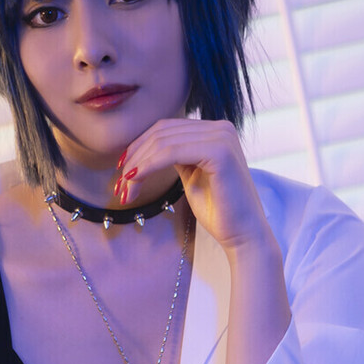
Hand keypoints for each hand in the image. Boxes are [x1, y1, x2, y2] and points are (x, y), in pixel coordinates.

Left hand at [115, 119, 271, 255]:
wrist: (244, 236)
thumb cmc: (218, 212)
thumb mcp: (192, 176)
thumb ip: (176, 157)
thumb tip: (143, 151)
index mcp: (215, 131)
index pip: (166, 128)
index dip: (139, 146)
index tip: (122, 171)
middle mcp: (221, 127)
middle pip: (162, 132)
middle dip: (135, 157)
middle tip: (119, 186)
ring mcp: (222, 137)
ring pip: (163, 142)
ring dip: (138, 166)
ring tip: (126, 190)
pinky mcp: (219, 152)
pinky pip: (171, 153)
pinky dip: (148, 166)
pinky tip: (135, 181)